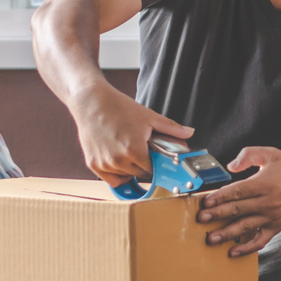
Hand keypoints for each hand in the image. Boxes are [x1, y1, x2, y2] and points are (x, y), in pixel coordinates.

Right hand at [69, 80, 192, 186]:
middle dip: (144, 165)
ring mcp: (104, 163)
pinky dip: (116, 174)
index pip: (153, 169)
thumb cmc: (118, 107)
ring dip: (130, 170)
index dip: (156, 163)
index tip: (155, 157)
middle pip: (139, 174)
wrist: (91, 101)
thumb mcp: (148, 116)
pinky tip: (119, 161)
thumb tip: (190, 133)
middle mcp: (119, 160)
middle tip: (141, 151)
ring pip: (125, 177)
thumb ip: (171, 128)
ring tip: (128, 152)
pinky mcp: (93, 164)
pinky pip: (110, 179)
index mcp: (134, 150)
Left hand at [196, 147, 280, 257]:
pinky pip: (260, 241)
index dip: (220, 197)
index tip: (205, 202)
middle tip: (201, 220)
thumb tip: (231, 166)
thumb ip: (249, 155)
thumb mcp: (272, 154)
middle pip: (237, 210)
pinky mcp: (276, 227)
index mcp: (263, 183)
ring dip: (227, 234)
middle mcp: (266, 202)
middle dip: (217, 216)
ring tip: (211, 239)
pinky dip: (247, 248)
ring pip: (245, 228)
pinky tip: (233, 251)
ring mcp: (271, 217)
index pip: (237, 191)